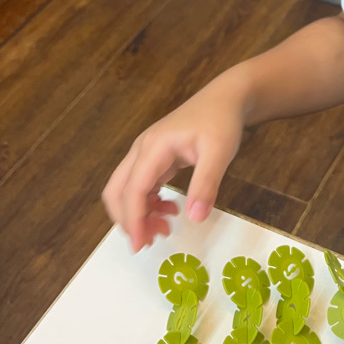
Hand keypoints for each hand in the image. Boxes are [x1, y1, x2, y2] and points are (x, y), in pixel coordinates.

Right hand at [101, 75, 245, 252]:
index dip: (133, 220)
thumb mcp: (220, 153)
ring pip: (127, 189)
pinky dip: (149, 203)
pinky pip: (141, 185)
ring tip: (166, 228)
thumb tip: (194, 219)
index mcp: (154, 147)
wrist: (225, 98)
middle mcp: (143, 149)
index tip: (141, 246)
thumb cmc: (221, 121)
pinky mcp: (155, 157)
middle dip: (129, 220)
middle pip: (118, 191)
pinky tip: (170, 209)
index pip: (133, 189)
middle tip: (152, 241)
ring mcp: (146, 153)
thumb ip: (206, 185)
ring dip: (139, 213)